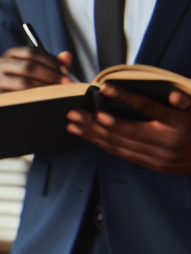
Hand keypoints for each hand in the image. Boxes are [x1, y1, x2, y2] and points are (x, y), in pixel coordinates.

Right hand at [0, 46, 73, 93]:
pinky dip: (33, 98)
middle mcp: (0, 63)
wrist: (9, 101)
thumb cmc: (26, 82)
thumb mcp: (42, 70)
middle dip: (50, 75)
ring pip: (23, 82)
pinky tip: (44, 100)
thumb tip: (67, 56)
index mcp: (12, 53)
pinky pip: (18, 97)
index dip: (52, 61)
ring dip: (44, 88)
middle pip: (28, 66)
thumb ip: (55, 63)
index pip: (32, 52)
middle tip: (65, 84)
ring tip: (57, 93)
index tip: (66, 72)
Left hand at [66, 86, 190, 173]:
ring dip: (93, 134)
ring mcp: (158, 156)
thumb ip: (185, 100)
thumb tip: (173, 95)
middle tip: (75, 112)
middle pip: (125, 131)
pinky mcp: (151, 164)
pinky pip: (122, 154)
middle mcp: (166, 141)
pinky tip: (88, 136)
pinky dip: (102, 144)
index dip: (125, 98)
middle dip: (95, 122)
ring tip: (74, 123)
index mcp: (178, 123)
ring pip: (119, 145)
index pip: (147, 107)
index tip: (104, 88)